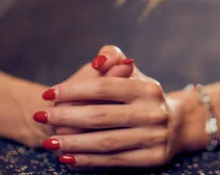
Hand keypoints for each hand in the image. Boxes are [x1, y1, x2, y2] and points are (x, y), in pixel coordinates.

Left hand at [34, 62, 184, 168]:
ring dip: (73, 143)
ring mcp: (155, 137)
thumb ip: (113, 58)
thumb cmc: (143, 94)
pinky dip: (88, 161)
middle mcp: (153, 112)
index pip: (104, 88)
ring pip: (105, 142)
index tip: (48, 93)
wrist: (179, 123)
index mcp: (148, 88)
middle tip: (40, 116)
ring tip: (49, 141)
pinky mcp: (153, 158)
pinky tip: (68, 157)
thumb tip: (98, 60)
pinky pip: (114, 161)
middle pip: (101, 116)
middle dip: (66, 116)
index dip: (74, 90)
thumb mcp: (134, 73)